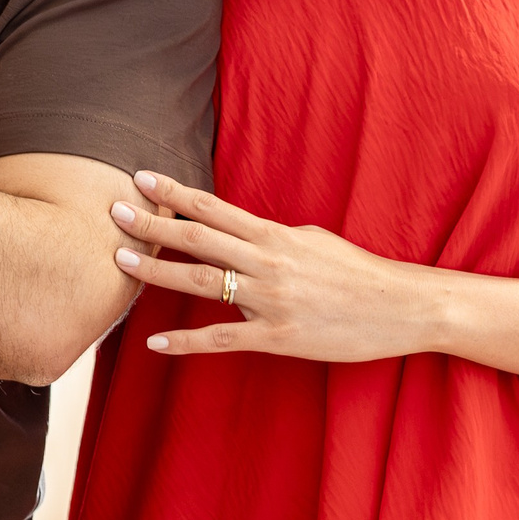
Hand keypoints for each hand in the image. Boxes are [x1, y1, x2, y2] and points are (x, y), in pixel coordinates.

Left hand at [110, 171, 436, 362]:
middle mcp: (268, 262)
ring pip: (203, 282)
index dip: (175, 193)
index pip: (214, 208)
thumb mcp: (313, 240)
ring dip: (158, 272)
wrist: (404, 307)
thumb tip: (238, 232)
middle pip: (199, 239)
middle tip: (114, 213)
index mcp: (275, 235)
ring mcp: (271, 300)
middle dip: (154, 225)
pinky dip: (185, 340)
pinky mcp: (279, 337)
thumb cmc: (357, 273)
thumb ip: (271, 237)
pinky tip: (154, 341)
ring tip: (121, 262)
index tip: (140, 179)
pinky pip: (222, 338)